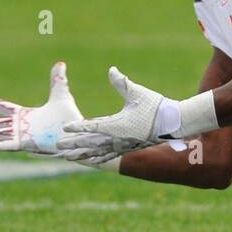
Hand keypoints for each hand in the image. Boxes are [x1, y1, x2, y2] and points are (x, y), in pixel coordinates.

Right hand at [0, 61, 86, 154]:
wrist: (76, 131)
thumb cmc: (69, 116)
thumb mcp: (61, 95)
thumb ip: (57, 80)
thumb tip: (60, 63)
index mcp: (25, 114)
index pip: (3, 108)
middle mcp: (20, 126)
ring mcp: (22, 136)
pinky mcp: (27, 144)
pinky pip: (9, 145)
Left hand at [59, 66, 174, 148]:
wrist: (175, 124)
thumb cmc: (156, 107)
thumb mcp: (138, 92)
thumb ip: (121, 82)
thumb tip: (111, 70)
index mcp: (118, 125)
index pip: (93, 126)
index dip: (77, 127)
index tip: (64, 127)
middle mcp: (118, 138)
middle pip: (90, 142)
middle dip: (73, 144)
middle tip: (56, 146)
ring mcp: (123, 145)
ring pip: (98, 152)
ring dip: (82, 154)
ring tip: (67, 157)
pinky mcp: (129, 147)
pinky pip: (109, 155)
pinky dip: (98, 158)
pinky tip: (90, 161)